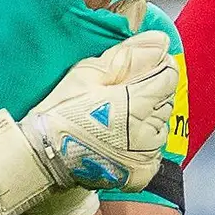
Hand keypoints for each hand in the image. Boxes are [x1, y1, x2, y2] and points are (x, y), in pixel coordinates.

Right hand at [0, 32, 175, 214]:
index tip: (133, 72)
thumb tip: (162, 41)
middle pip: (165, 100)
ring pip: (161, 125)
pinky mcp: (143, 173)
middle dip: (148, 94)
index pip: (169, 75)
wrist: (45, 156)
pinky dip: (143, 144)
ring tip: (115, 122)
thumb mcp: (89, 73)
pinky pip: (154, 150)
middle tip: (116, 98)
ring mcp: (147, 155)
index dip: (154, 68)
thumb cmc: (62, 112)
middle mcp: (148, 132)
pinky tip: (118, 141)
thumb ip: (130, 56)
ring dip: (147, 120)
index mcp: (137, 103)